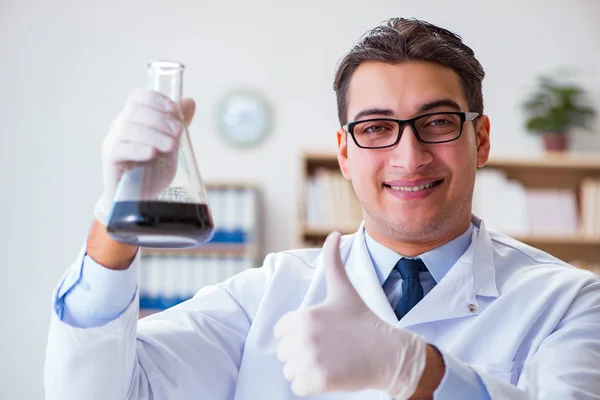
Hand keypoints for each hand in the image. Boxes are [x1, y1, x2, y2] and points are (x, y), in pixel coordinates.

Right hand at [93, 89, 195, 224]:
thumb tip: (189, 101)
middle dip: (160, 119)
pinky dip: (138, 149)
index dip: (155, 99)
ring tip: (170, 145)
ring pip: (128, 129)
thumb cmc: (152, 169)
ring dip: (153, 134)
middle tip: (178, 132)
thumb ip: (177, 124)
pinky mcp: (111, 160)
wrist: (140, 198)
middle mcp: (120, 126)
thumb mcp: (170, 145)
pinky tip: (152, 153)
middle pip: (135, 111)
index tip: (173, 109)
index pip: (138, 97)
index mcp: (134, 118)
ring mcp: (113, 142)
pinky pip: (120, 149)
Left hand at [273, 232, 427, 398]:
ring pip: (290, 372)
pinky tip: (332, 375)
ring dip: (307, 371)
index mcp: (304, 315)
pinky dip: (311, 386)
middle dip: (303, 354)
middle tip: (330, 348)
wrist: (389, 352)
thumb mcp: (344, 290)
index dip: (299, 335)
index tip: (322, 333)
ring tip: (331, 361)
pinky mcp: (320, 381)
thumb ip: (333, 261)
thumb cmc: (363, 321)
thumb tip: (333, 234)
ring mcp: (312, 359)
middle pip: (285, 354)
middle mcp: (304, 336)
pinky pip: (299, 388)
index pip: (281, 333)